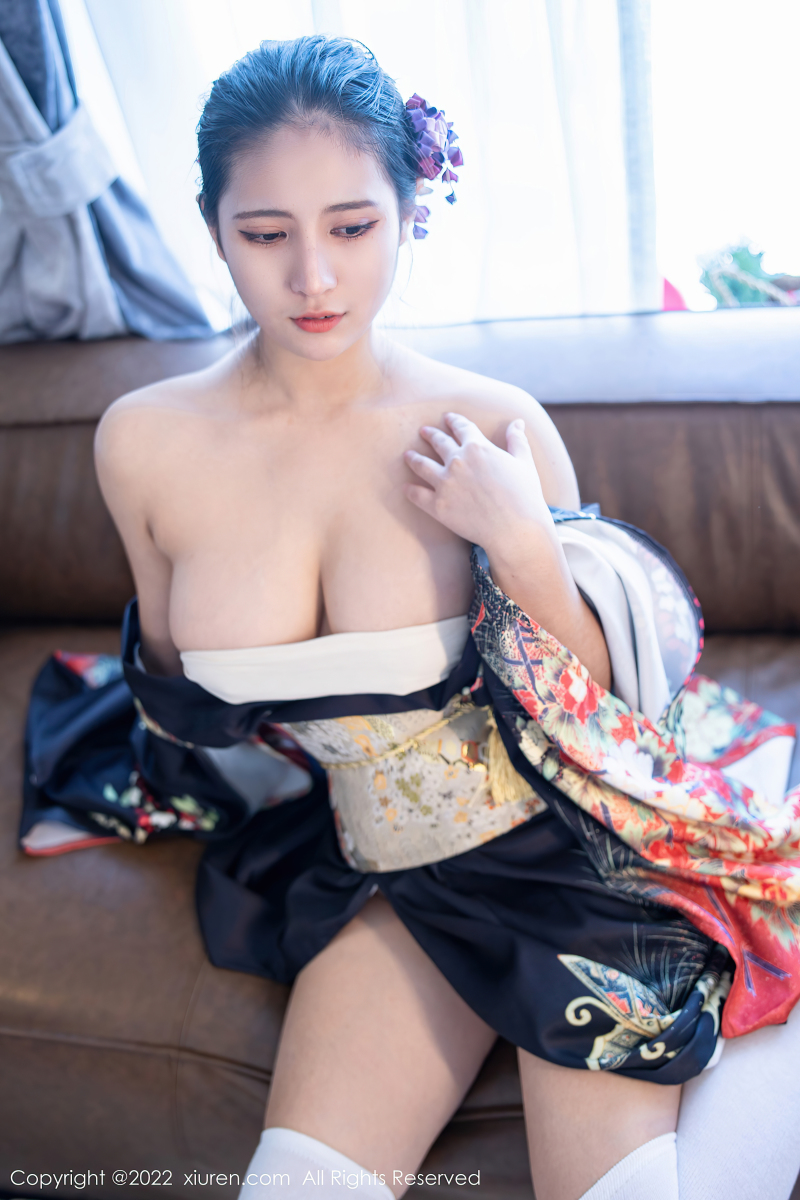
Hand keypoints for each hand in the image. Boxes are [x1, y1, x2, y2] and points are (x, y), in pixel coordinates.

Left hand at [403, 413, 550, 554]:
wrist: (515, 529)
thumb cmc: (525, 496)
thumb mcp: (524, 462)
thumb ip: (517, 440)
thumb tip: (517, 422)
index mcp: (478, 447)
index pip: (462, 428)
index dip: (454, 421)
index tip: (447, 418)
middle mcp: (457, 461)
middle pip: (439, 442)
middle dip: (431, 435)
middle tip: (423, 431)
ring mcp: (445, 483)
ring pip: (422, 465)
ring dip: (413, 458)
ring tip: (408, 455)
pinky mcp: (438, 506)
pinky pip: (418, 495)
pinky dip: (410, 491)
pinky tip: (406, 488)